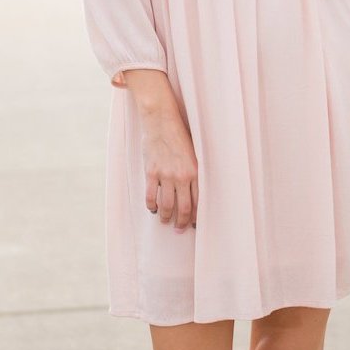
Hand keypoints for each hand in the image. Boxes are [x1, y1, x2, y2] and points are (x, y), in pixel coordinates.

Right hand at [139, 103, 198, 232]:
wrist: (161, 120)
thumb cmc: (179, 134)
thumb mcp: (193, 153)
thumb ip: (193, 171)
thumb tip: (192, 190)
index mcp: (195, 172)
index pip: (197, 201)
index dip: (195, 216)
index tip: (193, 224)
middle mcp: (181, 176)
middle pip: (183, 208)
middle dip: (182, 222)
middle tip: (180, 229)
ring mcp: (166, 175)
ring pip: (167, 205)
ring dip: (167, 217)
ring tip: (165, 222)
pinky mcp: (152, 172)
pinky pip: (151, 196)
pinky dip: (152, 206)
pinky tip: (153, 209)